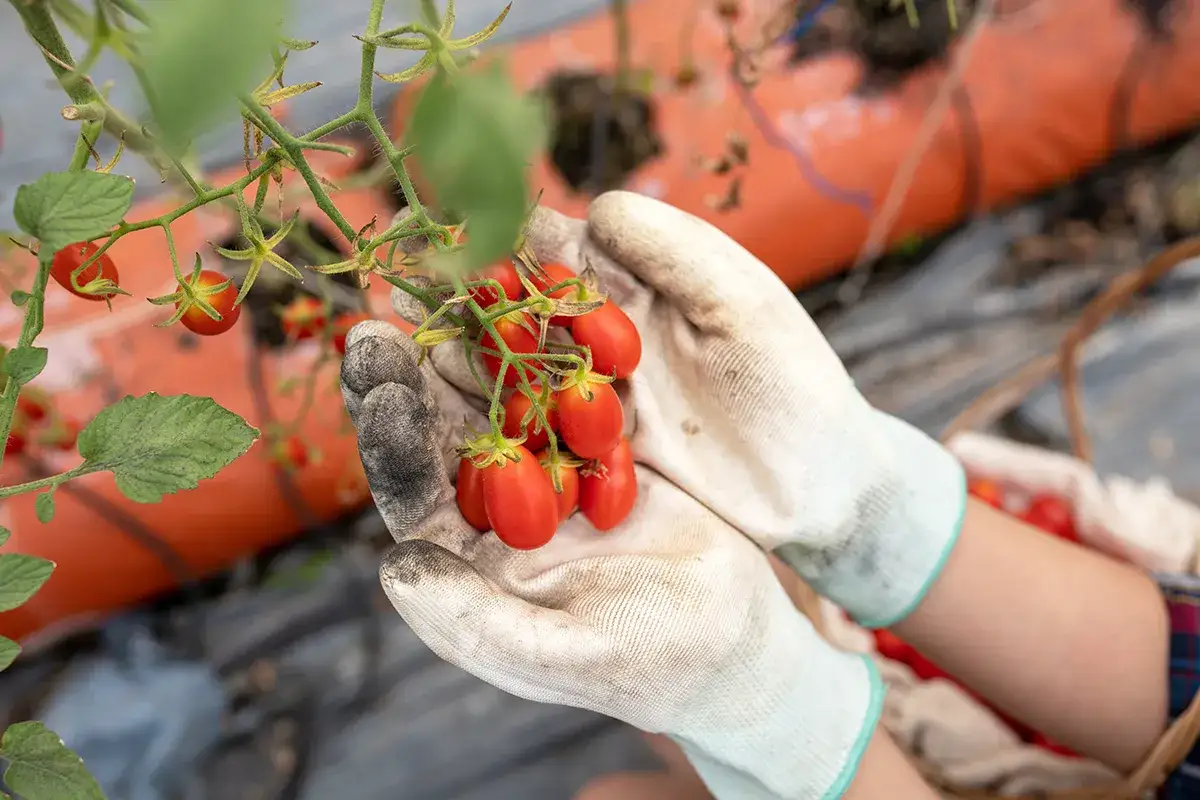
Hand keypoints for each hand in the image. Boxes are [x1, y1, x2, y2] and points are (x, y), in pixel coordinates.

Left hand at [341, 322, 881, 799]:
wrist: (739, 638)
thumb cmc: (653, 661)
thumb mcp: (568, 652)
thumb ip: (475, 622)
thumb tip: (395, 566)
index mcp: (465, 559)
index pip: (411, 487)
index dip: (390, 430)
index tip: (381, 369)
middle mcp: (490, 509)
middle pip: (439, 426)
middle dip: (416, 361)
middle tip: (398, 297)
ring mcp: (543, 470)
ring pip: (498, 394)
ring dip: (477, 335)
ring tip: (457, 273)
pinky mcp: (593, 443)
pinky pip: (565, 383)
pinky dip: (551, 337)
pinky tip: (538, 285)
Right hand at [406, 190, 965, 627]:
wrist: (825, 485)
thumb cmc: (799, 390)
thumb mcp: (746, 309)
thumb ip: (678, 254)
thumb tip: (595, 207)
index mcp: (636, 286)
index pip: (552, 252)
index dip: (495, 240)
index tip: (436, 233)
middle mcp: (603, 336)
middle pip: (516, 313)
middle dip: (454, 307)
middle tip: (390, 302)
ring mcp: (595, 398)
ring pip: (512, 377)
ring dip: (457, 370)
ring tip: (394, 368)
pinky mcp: (595, 457)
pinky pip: (532, 440)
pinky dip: (491, 434)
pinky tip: (441, 437)